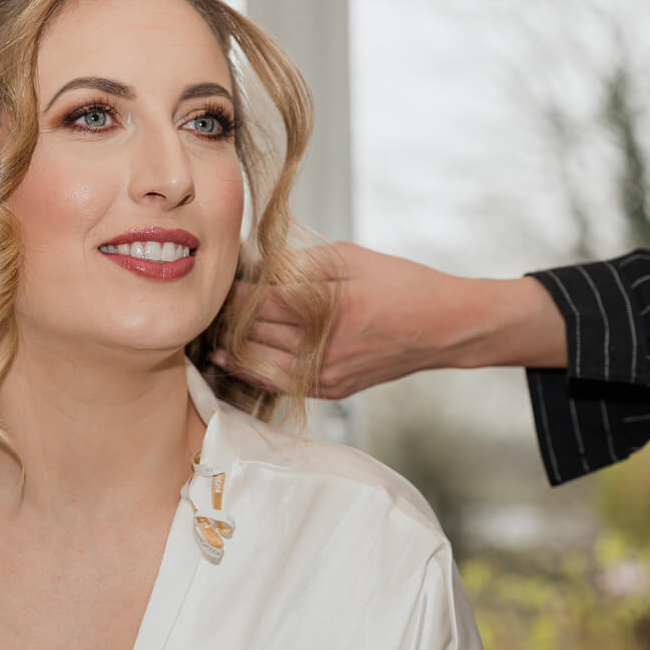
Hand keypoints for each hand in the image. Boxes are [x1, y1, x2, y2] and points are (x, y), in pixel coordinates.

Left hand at [213, 243, 565, 398]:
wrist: (445, 327)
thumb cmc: (402, 284)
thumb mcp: (352, 259)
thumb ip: (301, 263)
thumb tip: (254, 263)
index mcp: (331, 309)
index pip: (261, 302)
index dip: (233, 291)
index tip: (216, 278)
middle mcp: (325, 349)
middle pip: (255, 335)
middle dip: (226, 318)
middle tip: (204, 302)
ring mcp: (328, 375)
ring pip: (258, 365)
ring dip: (231, 347)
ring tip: (210, 328)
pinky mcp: (332, 390)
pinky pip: (278, 382)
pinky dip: (252, 369)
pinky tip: (231, 355)